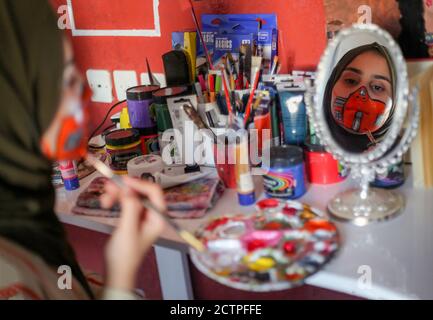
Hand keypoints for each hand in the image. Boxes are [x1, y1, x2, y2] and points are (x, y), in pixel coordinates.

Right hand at [101, 176, 165, 290]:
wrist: (116, 270)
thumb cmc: (125, 254)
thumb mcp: (128, 229)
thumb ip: (130, 207)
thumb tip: (128, 188)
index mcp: (158, 218)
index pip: (154, 192)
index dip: (140, 184)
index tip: (124, 181)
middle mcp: (152, 214)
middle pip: (140, 192)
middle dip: (124, 189)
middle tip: (109, 187)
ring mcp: (141, 215)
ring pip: (130, 195)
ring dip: (116, 194)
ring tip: (104, 200)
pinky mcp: (131, 216)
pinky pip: (124, 201)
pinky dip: (115, 199)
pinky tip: (105, 203)